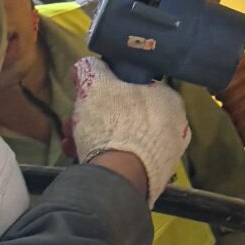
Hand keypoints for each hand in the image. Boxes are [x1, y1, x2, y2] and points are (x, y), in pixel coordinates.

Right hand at [69, 55, 189, 204]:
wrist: (119, 177)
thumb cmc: (113, 124)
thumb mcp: (96, 85)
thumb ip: (91, 70)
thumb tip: (85, 67)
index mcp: (168, 99)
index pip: (134, 86)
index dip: (104, 89)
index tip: (83, 97)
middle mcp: (173, 126)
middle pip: (122, 114)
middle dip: (91, 117)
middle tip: (73, 122)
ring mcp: (165, 153)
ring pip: (120, 137)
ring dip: (90, 136)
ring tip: (71, 142)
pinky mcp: (152, 176)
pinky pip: (123, 158)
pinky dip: (102, 156)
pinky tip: (79, 156)